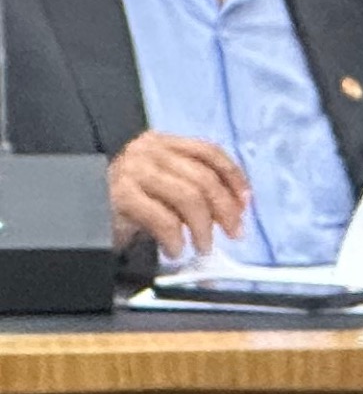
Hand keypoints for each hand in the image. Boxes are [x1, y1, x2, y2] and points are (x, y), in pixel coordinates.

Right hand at [105, 130, 250, 263]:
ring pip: (190, 198)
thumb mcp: (167, 189)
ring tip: (202, 246)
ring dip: (203, 229)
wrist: (86, 213)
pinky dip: (177, 239)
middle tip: (233, 232)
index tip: (246, 203)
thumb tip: (236, 214)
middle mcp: (148, 152)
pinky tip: (176, 249)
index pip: (209, 152)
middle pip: (204, 178)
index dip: (234, 177)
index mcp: (163, 144)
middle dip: (226, 210)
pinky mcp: (121, 195)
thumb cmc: (133, 203)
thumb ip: (198, 191)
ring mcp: (133, 171)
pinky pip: (164, 219)